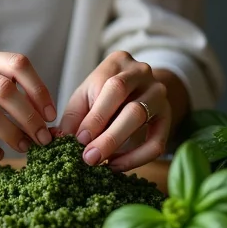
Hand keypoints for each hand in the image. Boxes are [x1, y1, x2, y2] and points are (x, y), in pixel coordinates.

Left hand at [57, 50, 170, 170]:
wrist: (135, 86)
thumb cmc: (102, 90)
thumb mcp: (85, 95)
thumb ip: (73, 115)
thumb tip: (60, 139)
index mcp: (119, 62)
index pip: (111, 88)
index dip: (96, 117)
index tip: (80, 141)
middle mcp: (143, 73)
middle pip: (130, 106)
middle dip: (109, 136)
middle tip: (89, 157)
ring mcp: (158, 94)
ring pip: (143, 121)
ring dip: (119, 146)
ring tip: (101, 163)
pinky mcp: (166, 117)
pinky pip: (157, 143)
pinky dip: (136, 159)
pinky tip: (116, 165)